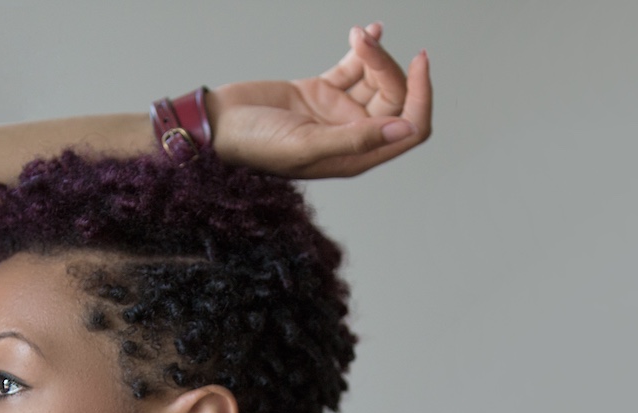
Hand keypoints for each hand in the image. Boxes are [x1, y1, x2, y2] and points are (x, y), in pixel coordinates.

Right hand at [208, 23, 431, 177]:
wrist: (216, 126)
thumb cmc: (253, 147)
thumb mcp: (305, 146)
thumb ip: (356, 140)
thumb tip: (404, 130)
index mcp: (355, 156)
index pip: (409, 129)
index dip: (421, 98)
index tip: (419, 64)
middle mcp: (351, 135)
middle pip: (394, 98)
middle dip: (387, 66)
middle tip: (364, 45)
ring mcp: (337, 113)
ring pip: (376, 79)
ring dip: (375, 54)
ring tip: (356, 36)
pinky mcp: (321, 92)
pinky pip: (354, 68)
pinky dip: (365, 49)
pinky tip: (368, 30)